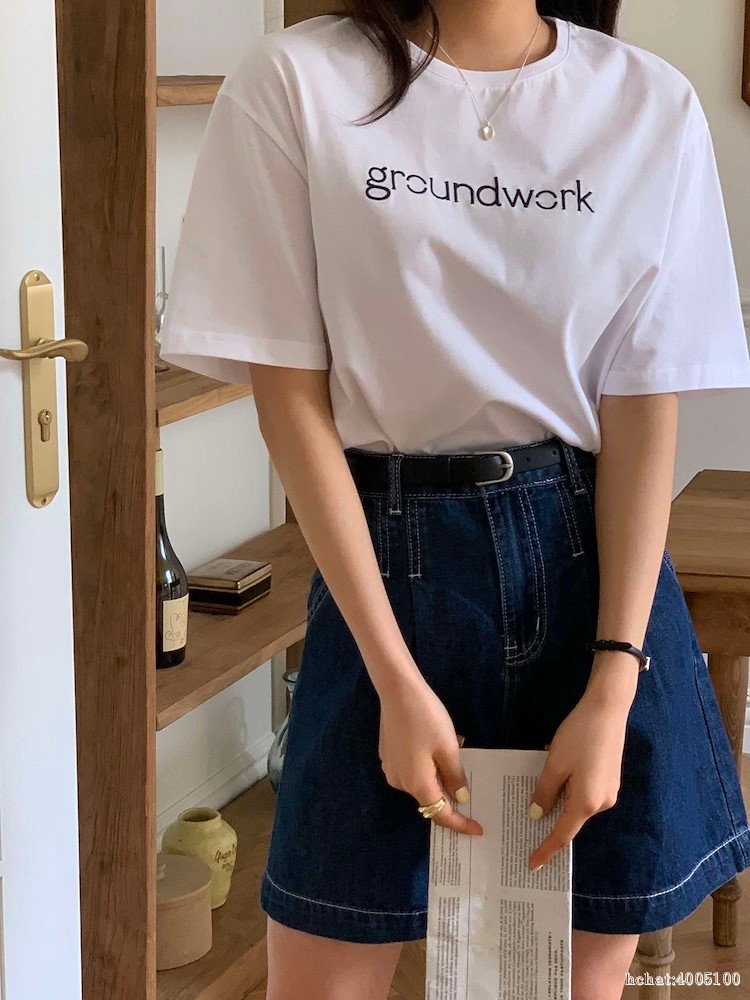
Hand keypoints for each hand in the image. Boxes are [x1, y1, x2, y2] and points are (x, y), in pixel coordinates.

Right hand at [378, 672, 483, 836]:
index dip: (459, 824)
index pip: (440, 814)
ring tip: (454, 748)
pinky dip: (427, 765)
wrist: (398, 690)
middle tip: (470, 773)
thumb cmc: (427, 718)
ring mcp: (390, 767)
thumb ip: (455, 777)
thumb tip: (459, 799)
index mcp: (417, 784)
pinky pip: (412, 769)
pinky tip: (435, 743)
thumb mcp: (449, 748)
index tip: (478, 829)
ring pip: (421, 782)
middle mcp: (400, 781)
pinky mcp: (387, 754)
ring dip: (439, 774)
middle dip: (450, 792)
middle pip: (429, 798)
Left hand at [527, 685, 628, 868]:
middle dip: (550, 821)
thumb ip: (545, 792)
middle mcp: (602, 803)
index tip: (532, 864)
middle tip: (525, 825)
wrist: (608, 709)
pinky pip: (585, 792)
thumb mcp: (555, 764)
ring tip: (539, 794)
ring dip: (559, 800)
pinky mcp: (610, 778)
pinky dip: (569, 790)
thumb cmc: (579, 736)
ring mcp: (609, 790)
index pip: (563, 835)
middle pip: (571, 819)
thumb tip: (538, 815)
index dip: (546, 850)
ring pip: (577, 804)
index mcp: (586, 803)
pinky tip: (558, 775)